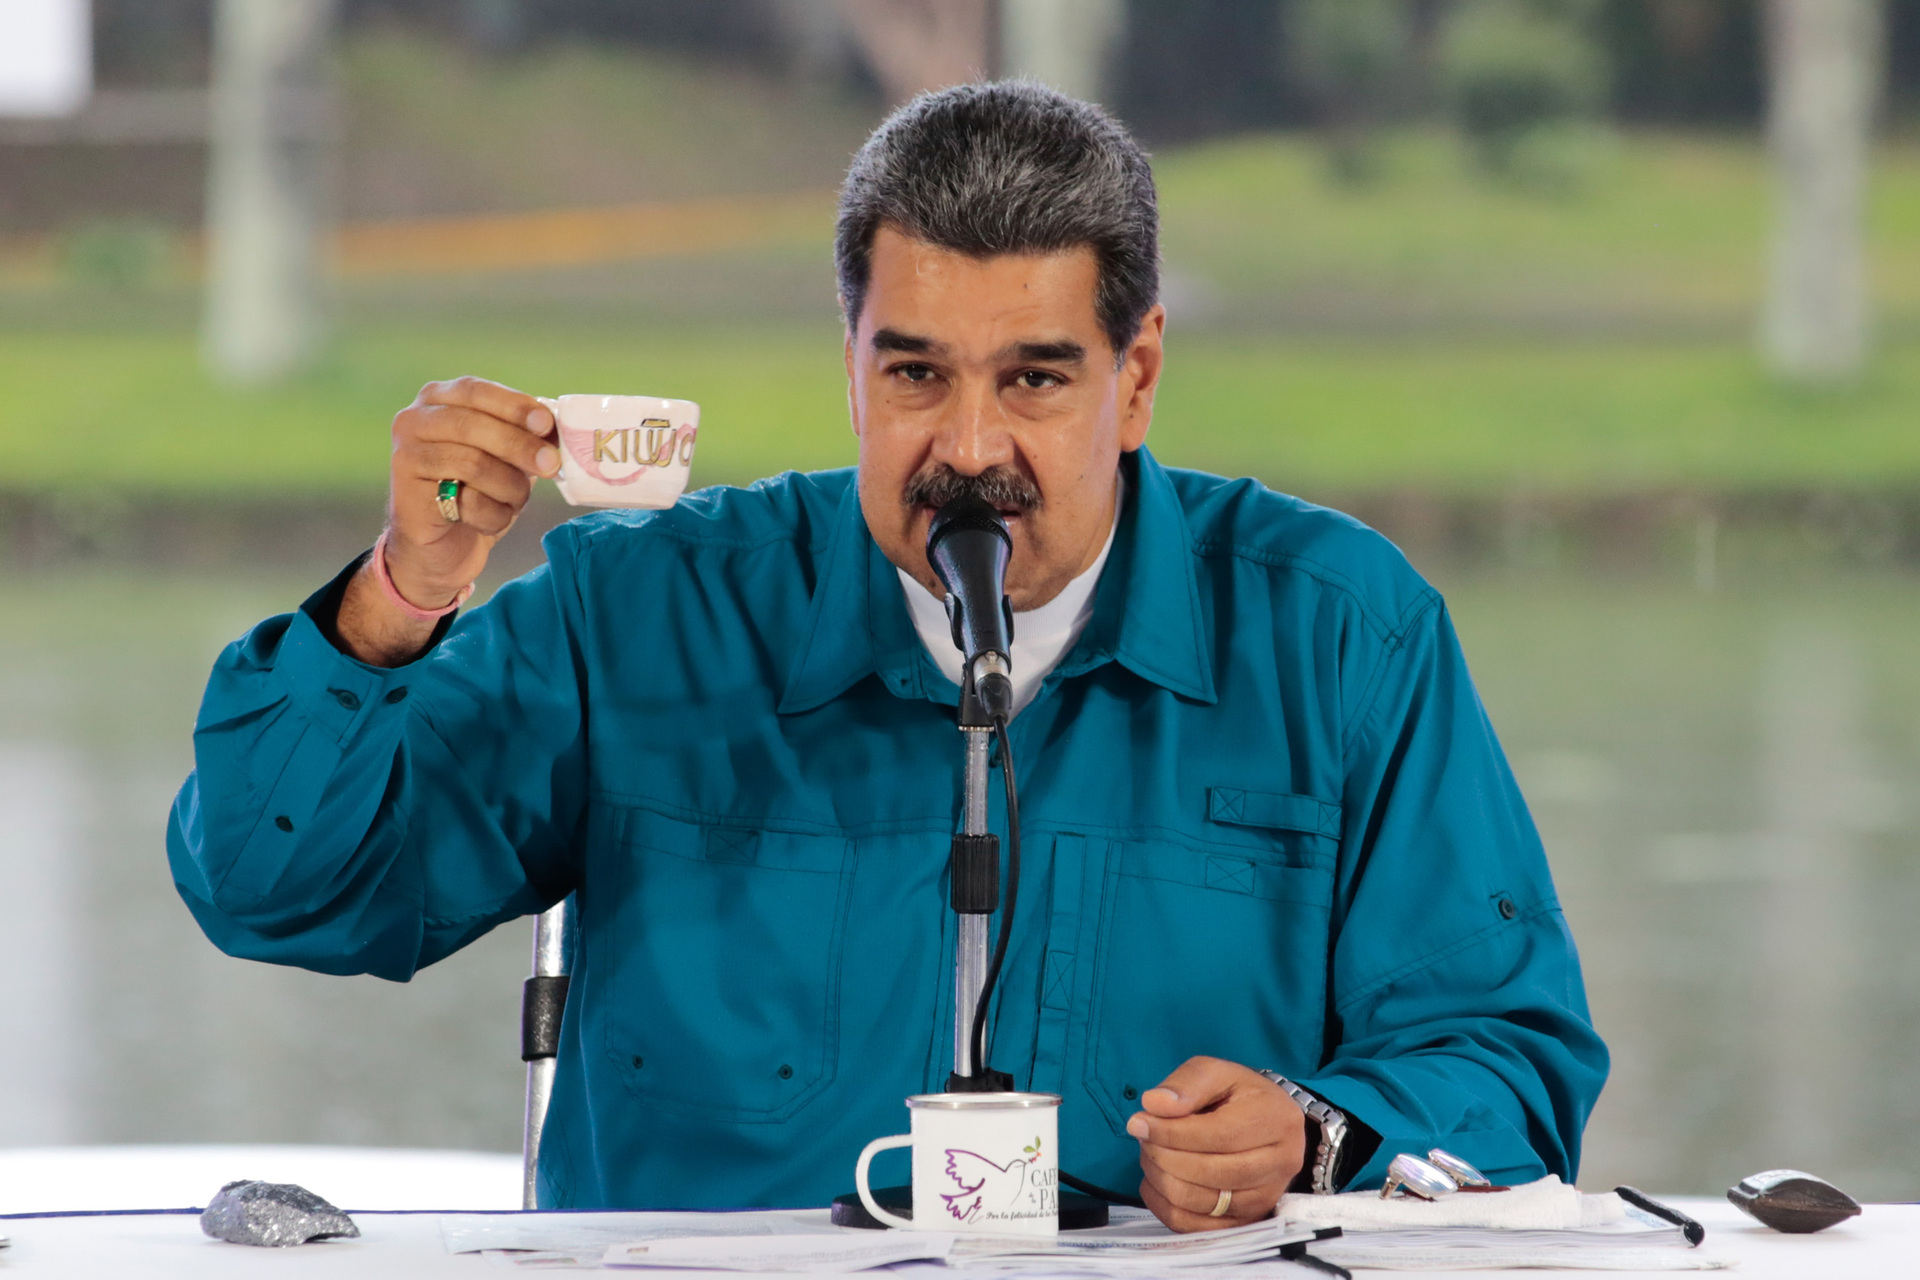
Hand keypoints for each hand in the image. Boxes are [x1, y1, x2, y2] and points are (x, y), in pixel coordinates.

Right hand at [337, 377, 556, 664]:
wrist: (442, 546)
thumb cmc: (478, 491)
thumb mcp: (505, 456)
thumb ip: (523, 435)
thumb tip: (552, 426)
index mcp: (438, 399)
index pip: (476, 391)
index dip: (513, 405)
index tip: (546, 423)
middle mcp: (414, 421)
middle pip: (473, 426)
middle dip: (519, 446)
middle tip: (551, 465)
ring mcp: (406, 457)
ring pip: (473, 464)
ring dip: (510, 488)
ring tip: (516, 501)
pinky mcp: (408, 497)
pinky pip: (467, 502)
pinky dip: (494, 516)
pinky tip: (490, 520)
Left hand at [1125, 1056, 1306, 1232]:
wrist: (1267, 1124)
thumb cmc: (1239, 1096)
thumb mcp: (1216, 1072)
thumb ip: (1186, 1084)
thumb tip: (1154, 1105)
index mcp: (1276, 1119)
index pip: (1218, 1135)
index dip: (1171, 1132)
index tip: (1138, 1123)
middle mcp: (1280, 1163)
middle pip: (1210, 1172)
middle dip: (1164, 1155)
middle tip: (1144, 1139)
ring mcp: (1266, 1197)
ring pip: (1201, 1202)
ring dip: (1162, 1179)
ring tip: (1151, 1155)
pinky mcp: (1246, 1220)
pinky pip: (1196, 1227)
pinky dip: (1165, 1206)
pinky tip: (1156, 1181)